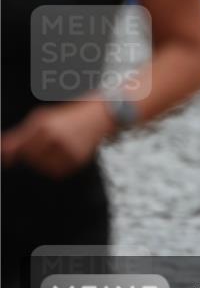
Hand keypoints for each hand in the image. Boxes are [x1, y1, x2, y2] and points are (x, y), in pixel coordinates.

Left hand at [0, 100, 115, 177]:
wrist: (101, 115)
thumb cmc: (71, 115)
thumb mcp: (43, 118)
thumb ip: (20, 135)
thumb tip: (4, 152)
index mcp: (42, 125)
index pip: (19, 146)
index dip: (11, 154)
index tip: (7, 160)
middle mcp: (53, 137)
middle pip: (30, 158)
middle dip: (32, 156)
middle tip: (42, 148)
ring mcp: (66, 149)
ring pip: (43, 167)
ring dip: (44, 163)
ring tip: (54, 151)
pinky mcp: (77, 159)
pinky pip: (58, 172)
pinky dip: (57, 167)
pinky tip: (63, 156)